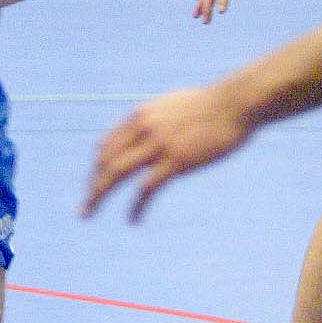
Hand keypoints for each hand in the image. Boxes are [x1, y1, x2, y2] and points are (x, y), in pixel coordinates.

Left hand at [81, 86, 253, 221]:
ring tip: (88, 213)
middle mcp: (142, 128)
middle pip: (105, 160)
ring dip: (98, 194)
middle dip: (92, 184)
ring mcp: (158, 144)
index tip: (97, 182)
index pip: (107, 144)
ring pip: (116, 173)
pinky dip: (136, 206)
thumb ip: (157, 120)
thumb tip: (150, 130)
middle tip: (85, 206)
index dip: (98, 166)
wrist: (236, 103)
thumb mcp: (174, 107)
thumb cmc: (212, 105)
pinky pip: (147, 187)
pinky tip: (132, 219)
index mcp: (140, 116)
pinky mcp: (177, 160)